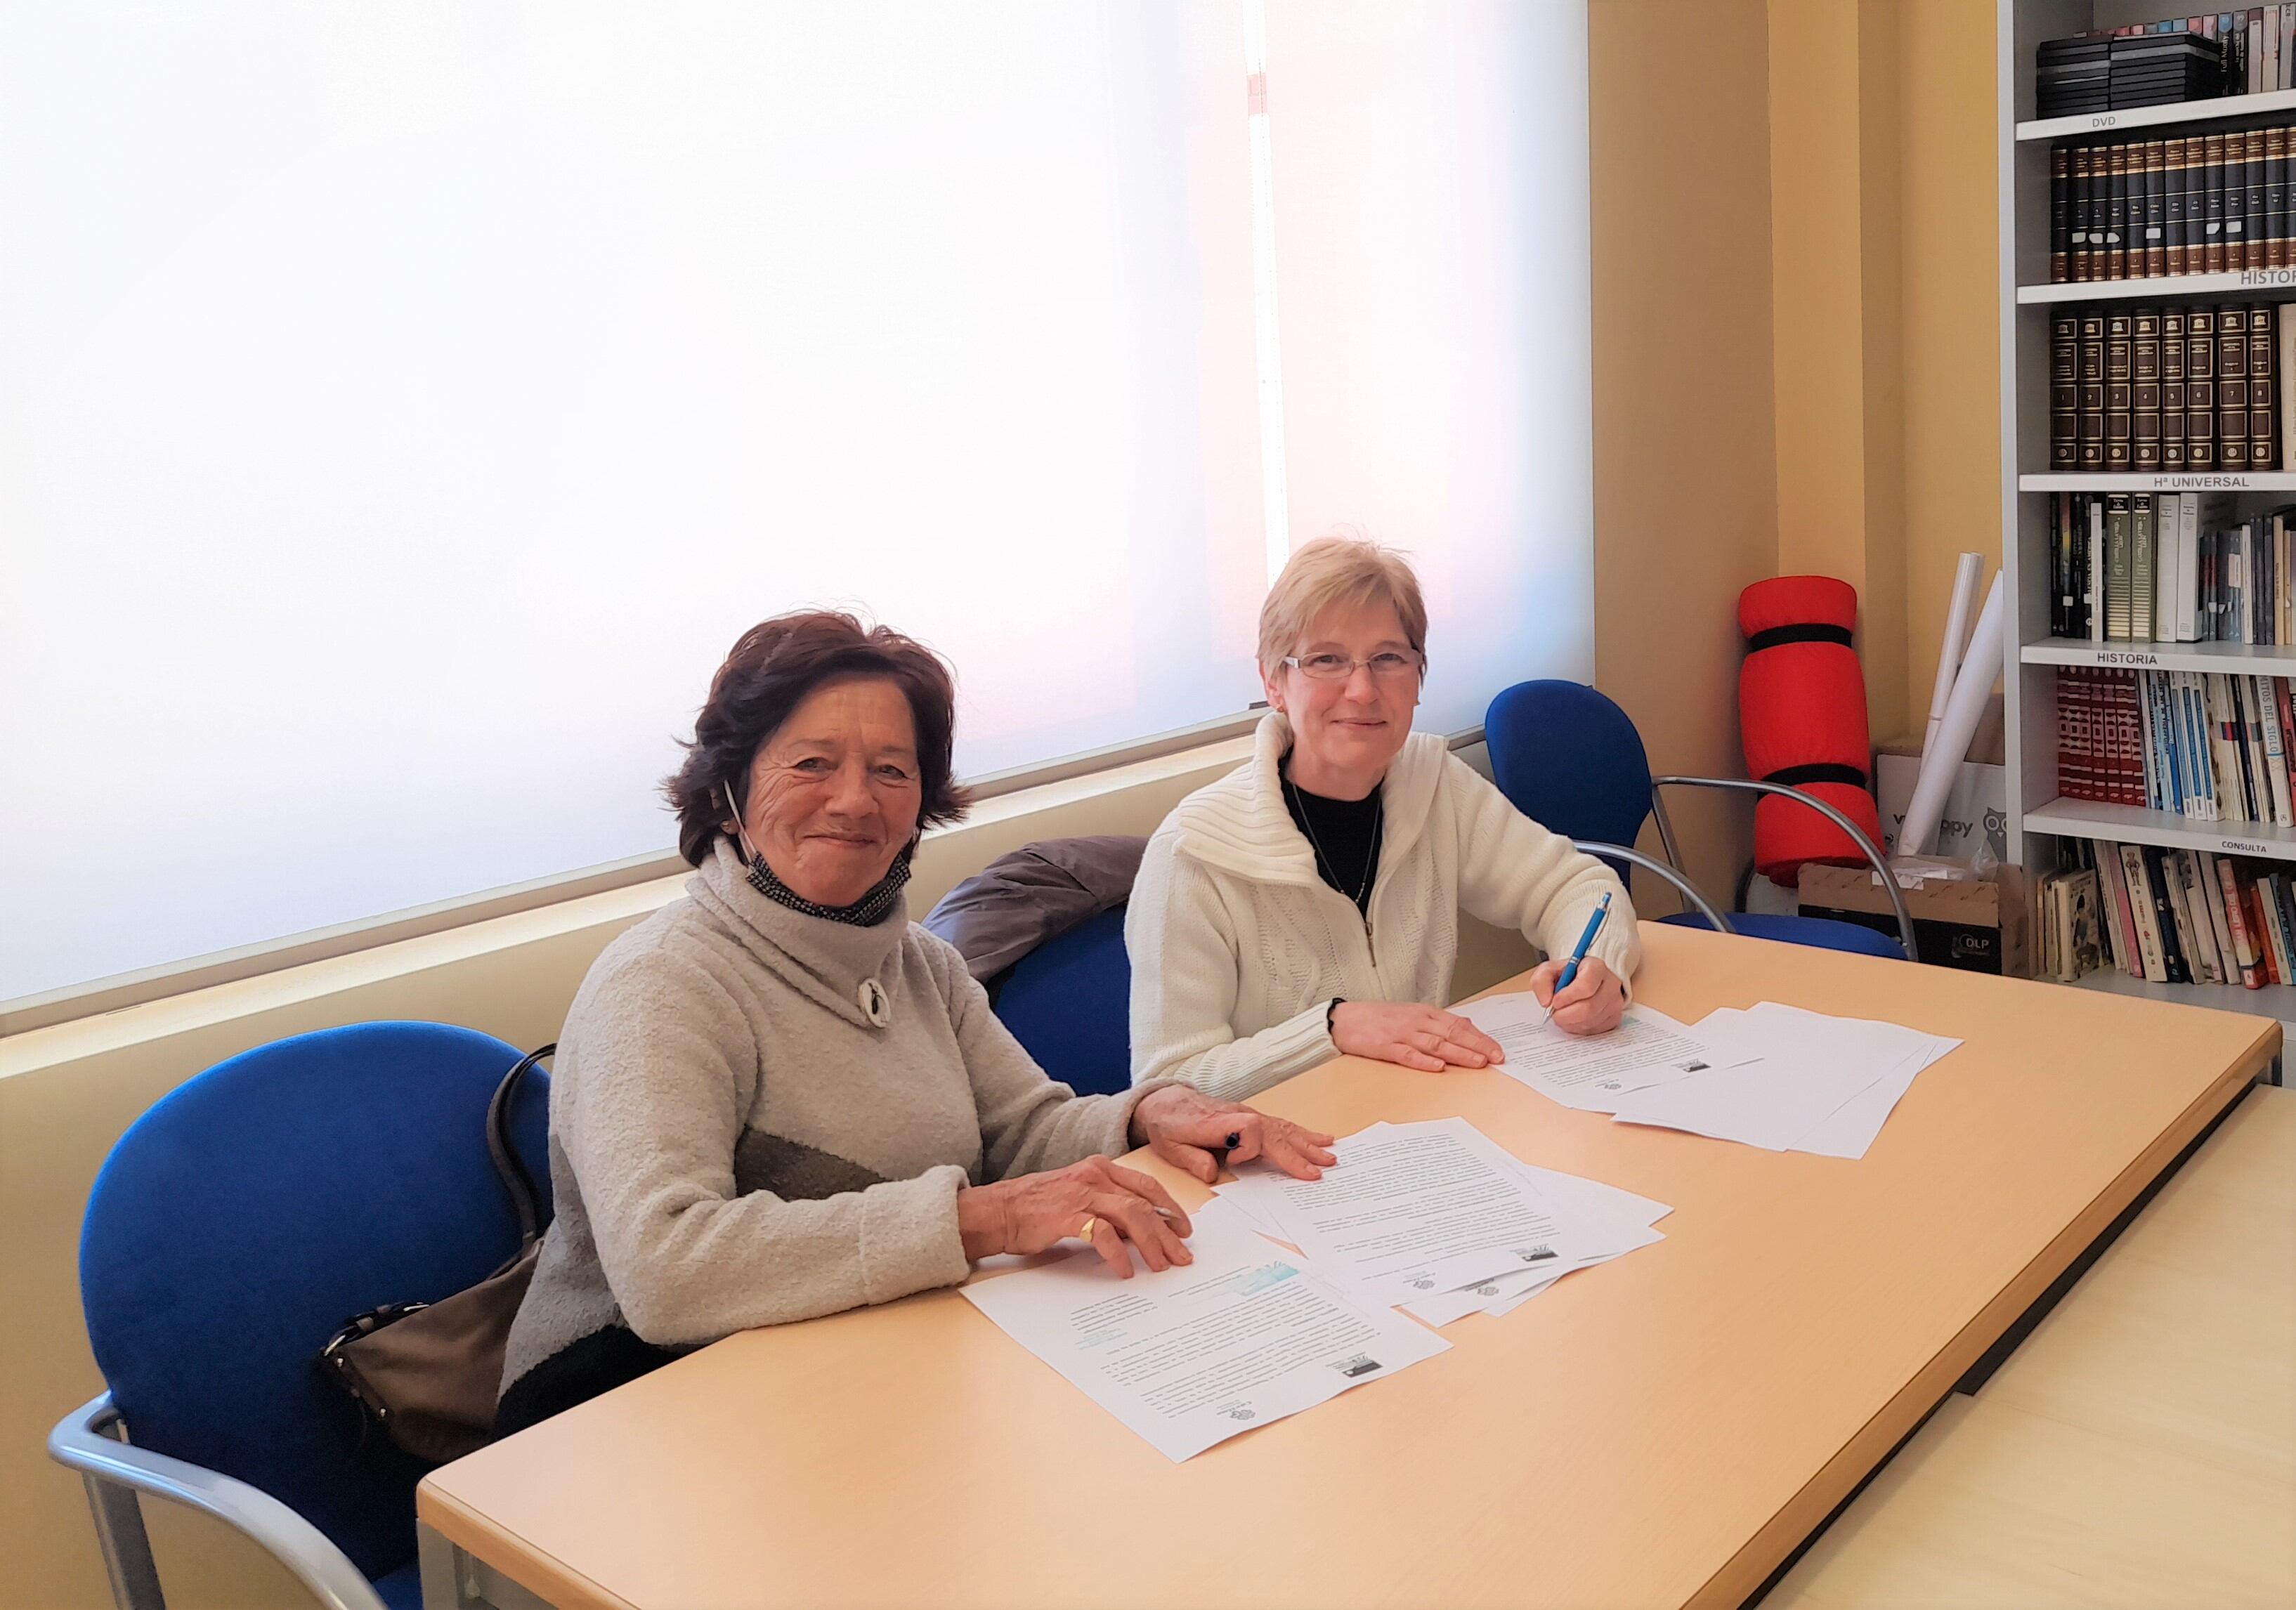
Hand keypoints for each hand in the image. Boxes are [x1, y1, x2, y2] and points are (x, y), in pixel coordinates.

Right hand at [955, 1156, 1191, 1276]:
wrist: (999, 1210)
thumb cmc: (1037, 1207)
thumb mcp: (1080, 1198)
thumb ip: (1109, 1208)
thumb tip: (1141, 1231)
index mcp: (1100, 1168)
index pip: (1147, 1186)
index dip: (1170, 1208)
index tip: (1184, 1229)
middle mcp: (1095, 1176)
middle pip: (1144, 1203)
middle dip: (1168, 1232)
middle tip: (1181, 1256)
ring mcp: (1082, 1194)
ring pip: (1131, 1215)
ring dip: (1151, 1244)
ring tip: (1161, 1266)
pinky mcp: (1067, 1216)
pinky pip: (1103, 1234)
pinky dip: (1118, 1254)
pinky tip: (1125, 1271)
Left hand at [1128, 1086, 1335, 1183]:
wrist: (1166, 1102)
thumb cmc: (1168, 1125)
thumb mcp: (1170, 1146)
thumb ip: (1192, 1159)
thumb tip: (1212, 1173)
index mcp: (1219, 1123)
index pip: (1248, 1129)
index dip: (1248, 1148)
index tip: (1234, 1162)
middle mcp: (1239, 1116)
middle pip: (1274, 1131)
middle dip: (1298, 1152)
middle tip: (1321, 1170)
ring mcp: (1249, 1115)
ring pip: (1282, 1127)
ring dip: (1307, 1143)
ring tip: (1330, 1155)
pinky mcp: (1252, 1118)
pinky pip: (1281, 1125)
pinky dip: (1302, 1133)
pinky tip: (1321, 1138)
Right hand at [1330, 1000, 1505, 1072]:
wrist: (1344, 1019)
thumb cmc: (1378, 1019)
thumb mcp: (1411, 1015)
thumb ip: (1438, 1022)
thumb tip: (1465, 1026)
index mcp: (1424, 1013)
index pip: (1458, 1025)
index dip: (1479, 1038)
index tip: (1497, 1050)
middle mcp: (1416, 1022)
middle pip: (1452, 1034)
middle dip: (1477, 1046)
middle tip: (1496, 1058)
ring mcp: (1401, 1034)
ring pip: (1435, 1044)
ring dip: (1458, 1053)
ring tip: (1477, 1063)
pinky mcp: (1385, 1047)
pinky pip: (1407, 1055)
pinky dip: (1423, 1061)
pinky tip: (1438, 1067)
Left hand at [1527, 956, 1626, 1035]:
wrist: (1584, 980)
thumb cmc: (1568, 975)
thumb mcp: (1550, 970)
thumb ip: (1541, 981)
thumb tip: (1546, 1002)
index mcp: (1596, 967)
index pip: (1586, 986)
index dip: (1568, 997)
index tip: (1555, 1001)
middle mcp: (1610, 984)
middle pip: (1589, 1007)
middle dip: (1566, 1015)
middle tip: (1555, 1014)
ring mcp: (1614, 1002)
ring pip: (1591, 1021)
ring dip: (1571, 1023)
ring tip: (1562, 1015)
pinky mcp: (1614, 1017)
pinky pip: (1595, 1030)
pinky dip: (1579, 1029)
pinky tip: (1573, 1020)